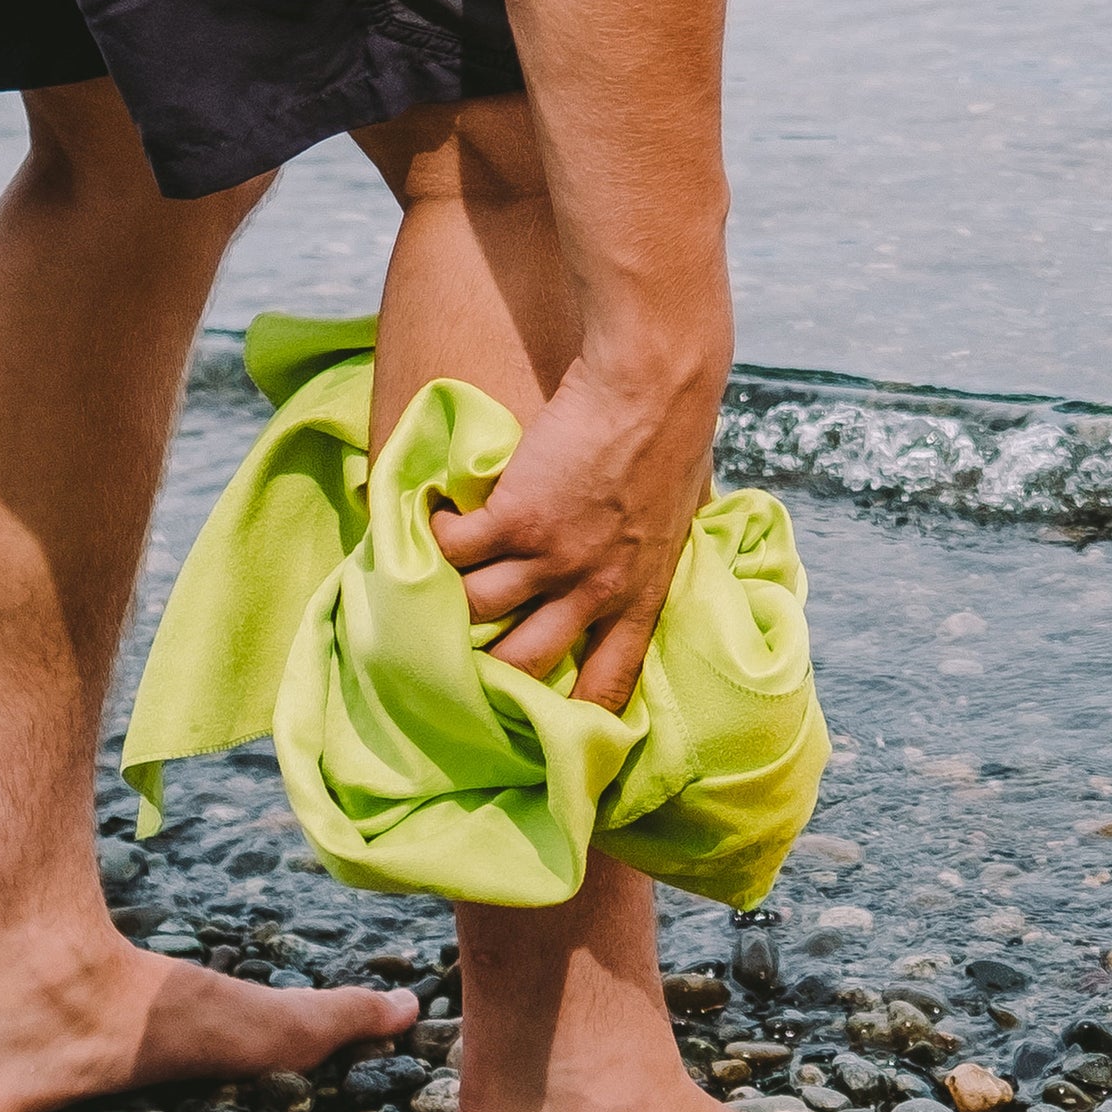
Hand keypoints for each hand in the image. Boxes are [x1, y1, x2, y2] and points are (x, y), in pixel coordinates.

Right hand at [432, 350, 723, 709]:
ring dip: (448, 597)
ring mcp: (551, 558)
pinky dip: (434, 536)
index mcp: (641, 597)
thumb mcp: (678, 518)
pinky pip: (452, 548)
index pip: (608, 685)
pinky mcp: (514, 517)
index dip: (575, 717)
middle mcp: (594, 591)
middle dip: (486, 671)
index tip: (546, 728)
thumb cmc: (675, 437)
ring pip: (474, 610)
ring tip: (432, 581)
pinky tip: (432, 520)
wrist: (655, 383)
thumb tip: (630, 561)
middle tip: (458, 659)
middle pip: (522, 665)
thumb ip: (646, 555)